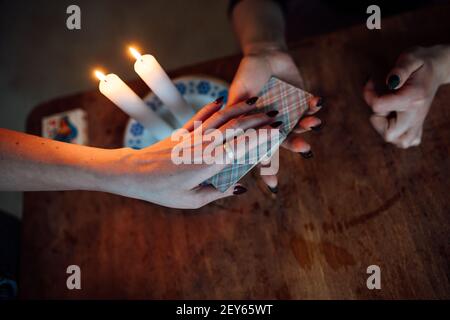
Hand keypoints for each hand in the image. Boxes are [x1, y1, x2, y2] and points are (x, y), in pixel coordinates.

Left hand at [103, 97, 275, 208]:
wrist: (134, 173)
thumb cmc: (162, 191)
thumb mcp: (191, 200)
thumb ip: (218, 192)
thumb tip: (241, 188)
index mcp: (210, 164)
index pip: (241, 146)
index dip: (261, 137)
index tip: (277, 130)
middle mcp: (204, 145)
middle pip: (236, 128)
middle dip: (258, 119)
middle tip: (275, 113)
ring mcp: (193, 136)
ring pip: (221, 118)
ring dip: (240, 109)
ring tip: (256, 102)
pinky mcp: (182, 132)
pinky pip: (200, 117)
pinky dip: (212, 107)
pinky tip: (222, 100)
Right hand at [228, 48, 322, 191]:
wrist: (264, 54)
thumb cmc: (247, 74)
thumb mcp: (237, 94)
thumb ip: (235, 112)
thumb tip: (227, 133)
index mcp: (258, 127)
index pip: (262, 151)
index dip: (267, 169)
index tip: (274, 186)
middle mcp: (275, 125)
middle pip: (285, 141)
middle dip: (295, 145)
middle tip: (304, 148)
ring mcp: (290, 114)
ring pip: (301, 126)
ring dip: (308, 126)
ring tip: (314, 123)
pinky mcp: (303, 102)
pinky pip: (311, 109)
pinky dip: (315, 107)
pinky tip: (317, 103)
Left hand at [364, 45, 449, 148]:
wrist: (437, 67)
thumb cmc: (420, 61)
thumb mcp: (410, 57)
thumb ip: (400, 69)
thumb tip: (390, 81)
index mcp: (412, 98)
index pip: (378, 108)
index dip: (368, 95)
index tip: (372, 82)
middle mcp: (416, 115)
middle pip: (389, 134)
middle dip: (378, 119)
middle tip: (383, 102)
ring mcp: (418, 122)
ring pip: (399, 142)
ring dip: (387, 129)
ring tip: (389, 112)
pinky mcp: (418, 125)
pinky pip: (407, 141)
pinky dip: (399, 135)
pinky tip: (397, 120)